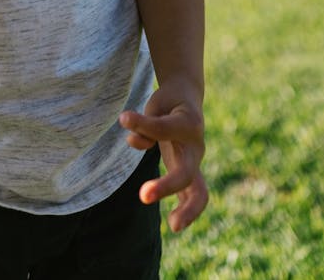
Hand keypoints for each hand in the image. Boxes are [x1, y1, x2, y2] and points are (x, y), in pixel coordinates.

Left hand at [120, 85, 207, 232]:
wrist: (187, 99)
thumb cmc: (168, 103)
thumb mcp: (156, 105)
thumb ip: (145, 124)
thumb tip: (132, 141)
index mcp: (188, 123)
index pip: (164, 129)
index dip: (143, 124)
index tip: (123, 117)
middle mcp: (195, 146)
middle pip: (186, 172)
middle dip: (167, 185)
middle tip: (143, 196)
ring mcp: (194, 162)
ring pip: (200, 191)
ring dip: (189, 209)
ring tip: (174, 225)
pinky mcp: (190, 172)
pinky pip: (193, 196)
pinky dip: (186, 210)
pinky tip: (174, 222)